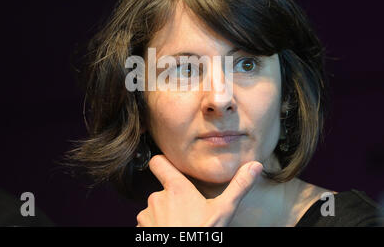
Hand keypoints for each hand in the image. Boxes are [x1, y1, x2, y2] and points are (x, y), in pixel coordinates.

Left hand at [136, 154, 262, 226]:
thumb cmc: (202, 235)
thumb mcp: (224, 211)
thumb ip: (238, 187)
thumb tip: (255, 166)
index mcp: (176, 188)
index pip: (158, 162)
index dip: (163, 162)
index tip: (170, 167)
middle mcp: (157, 197)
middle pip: (163, 189)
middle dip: (173, 199)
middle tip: (189, 213)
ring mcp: (146, 215)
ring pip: (155, 208)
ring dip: (165, 214)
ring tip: (181, 226)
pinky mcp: (141, 230)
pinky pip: (147, 224)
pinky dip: (156, 227)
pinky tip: (171, 234)